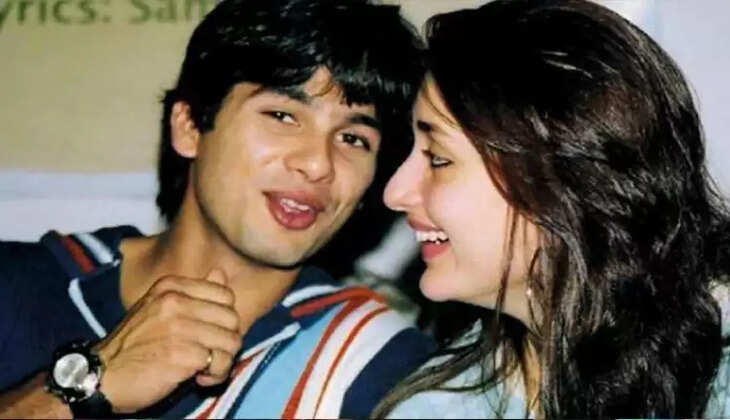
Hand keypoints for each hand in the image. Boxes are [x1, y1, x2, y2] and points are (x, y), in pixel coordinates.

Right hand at [94, 269, 241, 413]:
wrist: (100, 376)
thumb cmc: (134, 344)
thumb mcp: (158, 307)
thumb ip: (193, 292)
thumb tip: (220, 273)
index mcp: (171, 286)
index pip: (225, 295)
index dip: (224, 319)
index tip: (209, 334)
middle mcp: (175, 302)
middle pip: (232, 319)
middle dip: (227, 342)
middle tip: (209, 355)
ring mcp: (178, 327)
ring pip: (232, 342)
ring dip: (223, 361)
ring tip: (204, 368)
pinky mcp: (181, 354)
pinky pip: (220, 363)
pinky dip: (215, 375)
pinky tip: (198, 378)